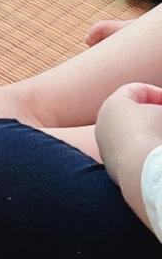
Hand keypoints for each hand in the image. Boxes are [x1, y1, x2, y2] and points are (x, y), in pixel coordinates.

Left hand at [95, 82, 161, 229]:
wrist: (139, 168)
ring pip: (126, 134)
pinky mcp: (110, 166)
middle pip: (128, 112)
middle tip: (161, 118)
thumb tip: (157, 115)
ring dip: (144, 134)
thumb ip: (160, 108)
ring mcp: (104, 146)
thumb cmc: (152, 133)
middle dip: (149, 114)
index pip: (134, 90)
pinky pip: (126, 153)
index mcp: (112, 103)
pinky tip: (151, 155)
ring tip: (158, 138)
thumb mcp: (161, 113)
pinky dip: (139, 151)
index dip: (155, 94)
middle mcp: (102, 123)